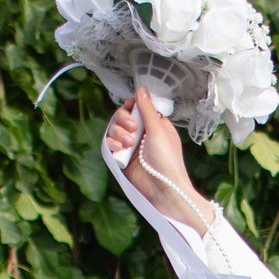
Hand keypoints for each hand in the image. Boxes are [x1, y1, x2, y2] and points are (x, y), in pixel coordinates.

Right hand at [103, 86, 204, 223]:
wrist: (162, 189)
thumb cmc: (167, 160)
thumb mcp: (158, 129)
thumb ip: (147, 109)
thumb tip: (141, 89)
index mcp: (155, 125)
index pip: (137, 107)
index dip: (131, 106)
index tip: (131, 107)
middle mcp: (143, 134)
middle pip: (123, 116)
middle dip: (123, 120)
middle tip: (132, 128)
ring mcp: (132, 146)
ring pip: (115, 130)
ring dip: (118, 133)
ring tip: (129, 143)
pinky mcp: (123, 158)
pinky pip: (111, 145)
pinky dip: (112, 144)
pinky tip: (119, 149)